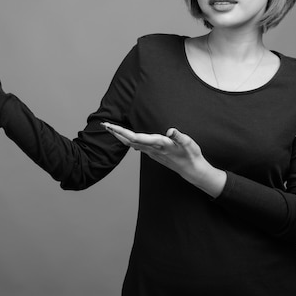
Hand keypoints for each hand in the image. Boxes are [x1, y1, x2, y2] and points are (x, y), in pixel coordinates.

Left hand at [101, 122, 225, 196]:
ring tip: (110, 128)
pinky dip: (128, 140)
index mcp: (158, 144)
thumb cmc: (191, 155)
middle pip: (129, 140)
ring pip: (131, 144)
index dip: (122, 132)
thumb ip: (179, 137)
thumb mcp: (189, 143)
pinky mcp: (153, 153)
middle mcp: (151, 149)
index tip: (111, 126)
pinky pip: (136, 146)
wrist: (192, 170)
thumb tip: (171, 131)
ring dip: (120, 136)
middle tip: (104, 124)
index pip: (135, 137)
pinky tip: (124, 138)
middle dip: (116, 132)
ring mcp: (151, 152)